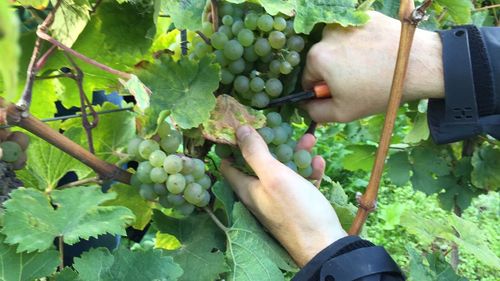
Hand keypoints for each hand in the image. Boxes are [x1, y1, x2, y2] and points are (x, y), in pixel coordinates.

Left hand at [220, 126, 346, 266]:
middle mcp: (261, 195)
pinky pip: (301, 182)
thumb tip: (240, 130)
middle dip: (272, 143)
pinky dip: (309, 170)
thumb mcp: (274, 177)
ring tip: (309, 139)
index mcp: (248, 189)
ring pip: (284, 170)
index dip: (232, 144)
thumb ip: (255, 153)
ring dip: (295, 154)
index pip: (229, 164)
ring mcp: (281, 201)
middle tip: (282, 127)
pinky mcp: (300, 205)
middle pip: (261, 163)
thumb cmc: (297, 211)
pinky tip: (319, 162)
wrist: (326, 246)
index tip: (242, 125)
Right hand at [302, 11, 443, 122]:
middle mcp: (327, 34)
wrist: (420, 65)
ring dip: (348, 57)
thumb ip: (316, 112)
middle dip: (335, 72)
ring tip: (371, 68)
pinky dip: (363, 44)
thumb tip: (306, 105)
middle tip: (358, 83)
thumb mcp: (343, 113)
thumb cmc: (379, 90)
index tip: (341, 94)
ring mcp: (348, 22)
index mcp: (317, 57)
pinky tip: (378, 54)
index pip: (308, 78)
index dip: (323, 91)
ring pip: (339, 46)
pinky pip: (356, 34)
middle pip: (323, 60)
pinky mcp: (366, 16)